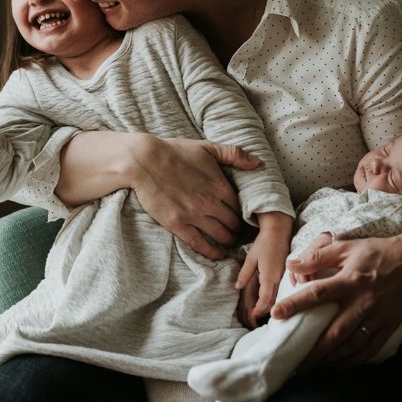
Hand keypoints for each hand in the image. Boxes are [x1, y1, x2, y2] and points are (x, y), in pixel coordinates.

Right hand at [128, 136, 258, 260]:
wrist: (144, 160)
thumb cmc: (175, 151)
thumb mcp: (207, 147)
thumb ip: (234, 154)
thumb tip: (258, 162)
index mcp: (219, 185)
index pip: (241, 207)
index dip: (246, 215)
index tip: (246, 219)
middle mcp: (210, 203)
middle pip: (233, 224)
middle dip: (239, 230)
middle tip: (240, 233)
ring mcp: (193, 215)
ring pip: (221, 236)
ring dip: (228, 241)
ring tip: (230, 243)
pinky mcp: (177, 224)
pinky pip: (200, 244)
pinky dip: (211, 252)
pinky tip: (217, 254)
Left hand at [235, 211, 291, 327]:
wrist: (279, 230)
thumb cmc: (265, 243)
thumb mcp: (251, 258)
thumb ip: (245, 274)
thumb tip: (237, 288)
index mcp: (270, 276)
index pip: (265, 299)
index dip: (258, 310)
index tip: (251, 317)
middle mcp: (279, 279)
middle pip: (272, 302)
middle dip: (262, 313)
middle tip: (251, 320)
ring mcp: (283, 278)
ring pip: (276, 298)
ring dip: (267, 306)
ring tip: (256, 313)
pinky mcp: (285, 276)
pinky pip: (279, 291)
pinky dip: (272, 299)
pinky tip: (265, 301)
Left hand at [270, 230, 401, 370]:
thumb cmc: (378, 251)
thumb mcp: (348, 246)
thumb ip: (319, 256)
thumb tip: (292, 264)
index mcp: (350, 280)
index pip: (317, 294)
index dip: (295, 304)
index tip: (276, 314)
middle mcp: (363, 301)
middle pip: (334, 333)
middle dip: (313, 351)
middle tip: (294, 361)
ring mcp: (378, 316)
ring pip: (351, 345)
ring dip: (330, 359)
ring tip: (312, 367)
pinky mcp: (390, 325)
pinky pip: (370, 349)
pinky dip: (354, 360)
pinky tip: (340, 364)